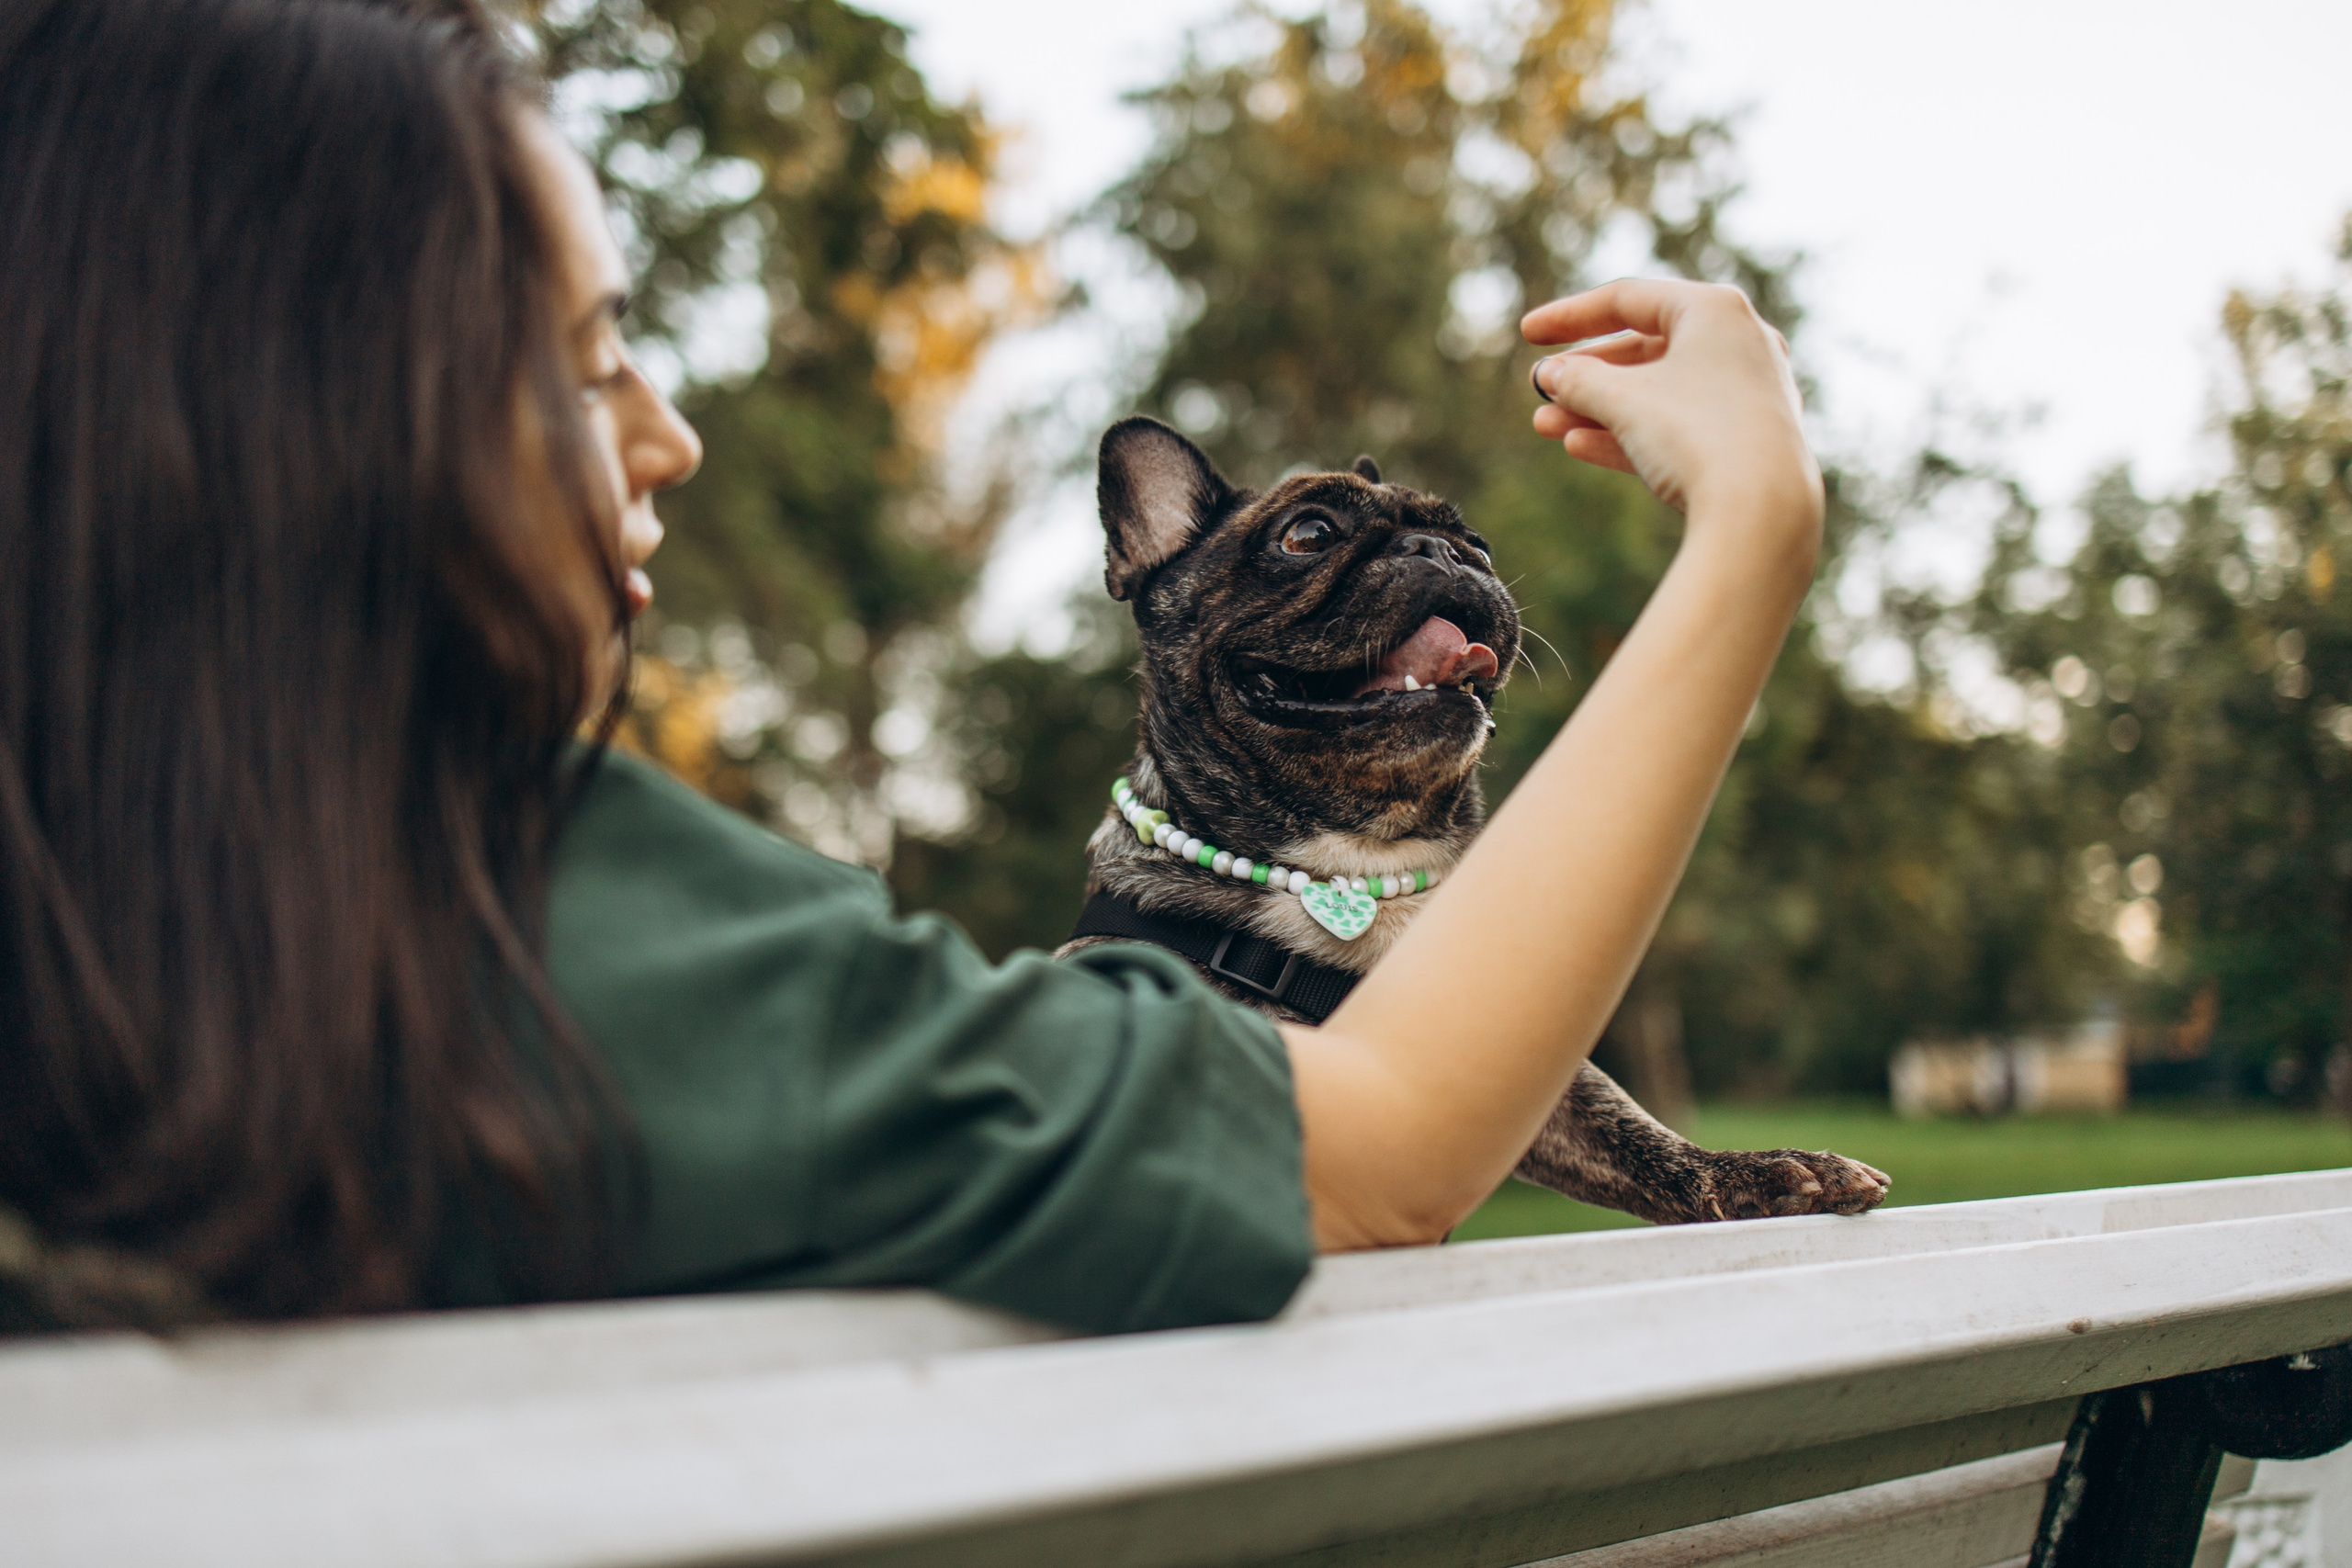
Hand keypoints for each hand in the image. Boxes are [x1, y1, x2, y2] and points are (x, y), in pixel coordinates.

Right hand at [1525, 280, 1821, 535]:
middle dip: (1586, 372)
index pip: (1629, 299)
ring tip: (1545, 425)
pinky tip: (1579, 446)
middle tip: (1540, 388)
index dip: (1570, 316)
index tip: (1527, 334)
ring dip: (1599, 407)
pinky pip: (1679, 425)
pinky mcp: (1747, 440)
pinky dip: (1632, 431)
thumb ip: (1578, 379)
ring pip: (1659, 391)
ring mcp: (1747, 392)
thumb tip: (1551, 375)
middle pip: (1645, 348)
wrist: (1762, 512)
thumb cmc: (1696, 436)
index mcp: (1714, 309)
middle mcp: (1739, 341)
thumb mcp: (1623, 400)